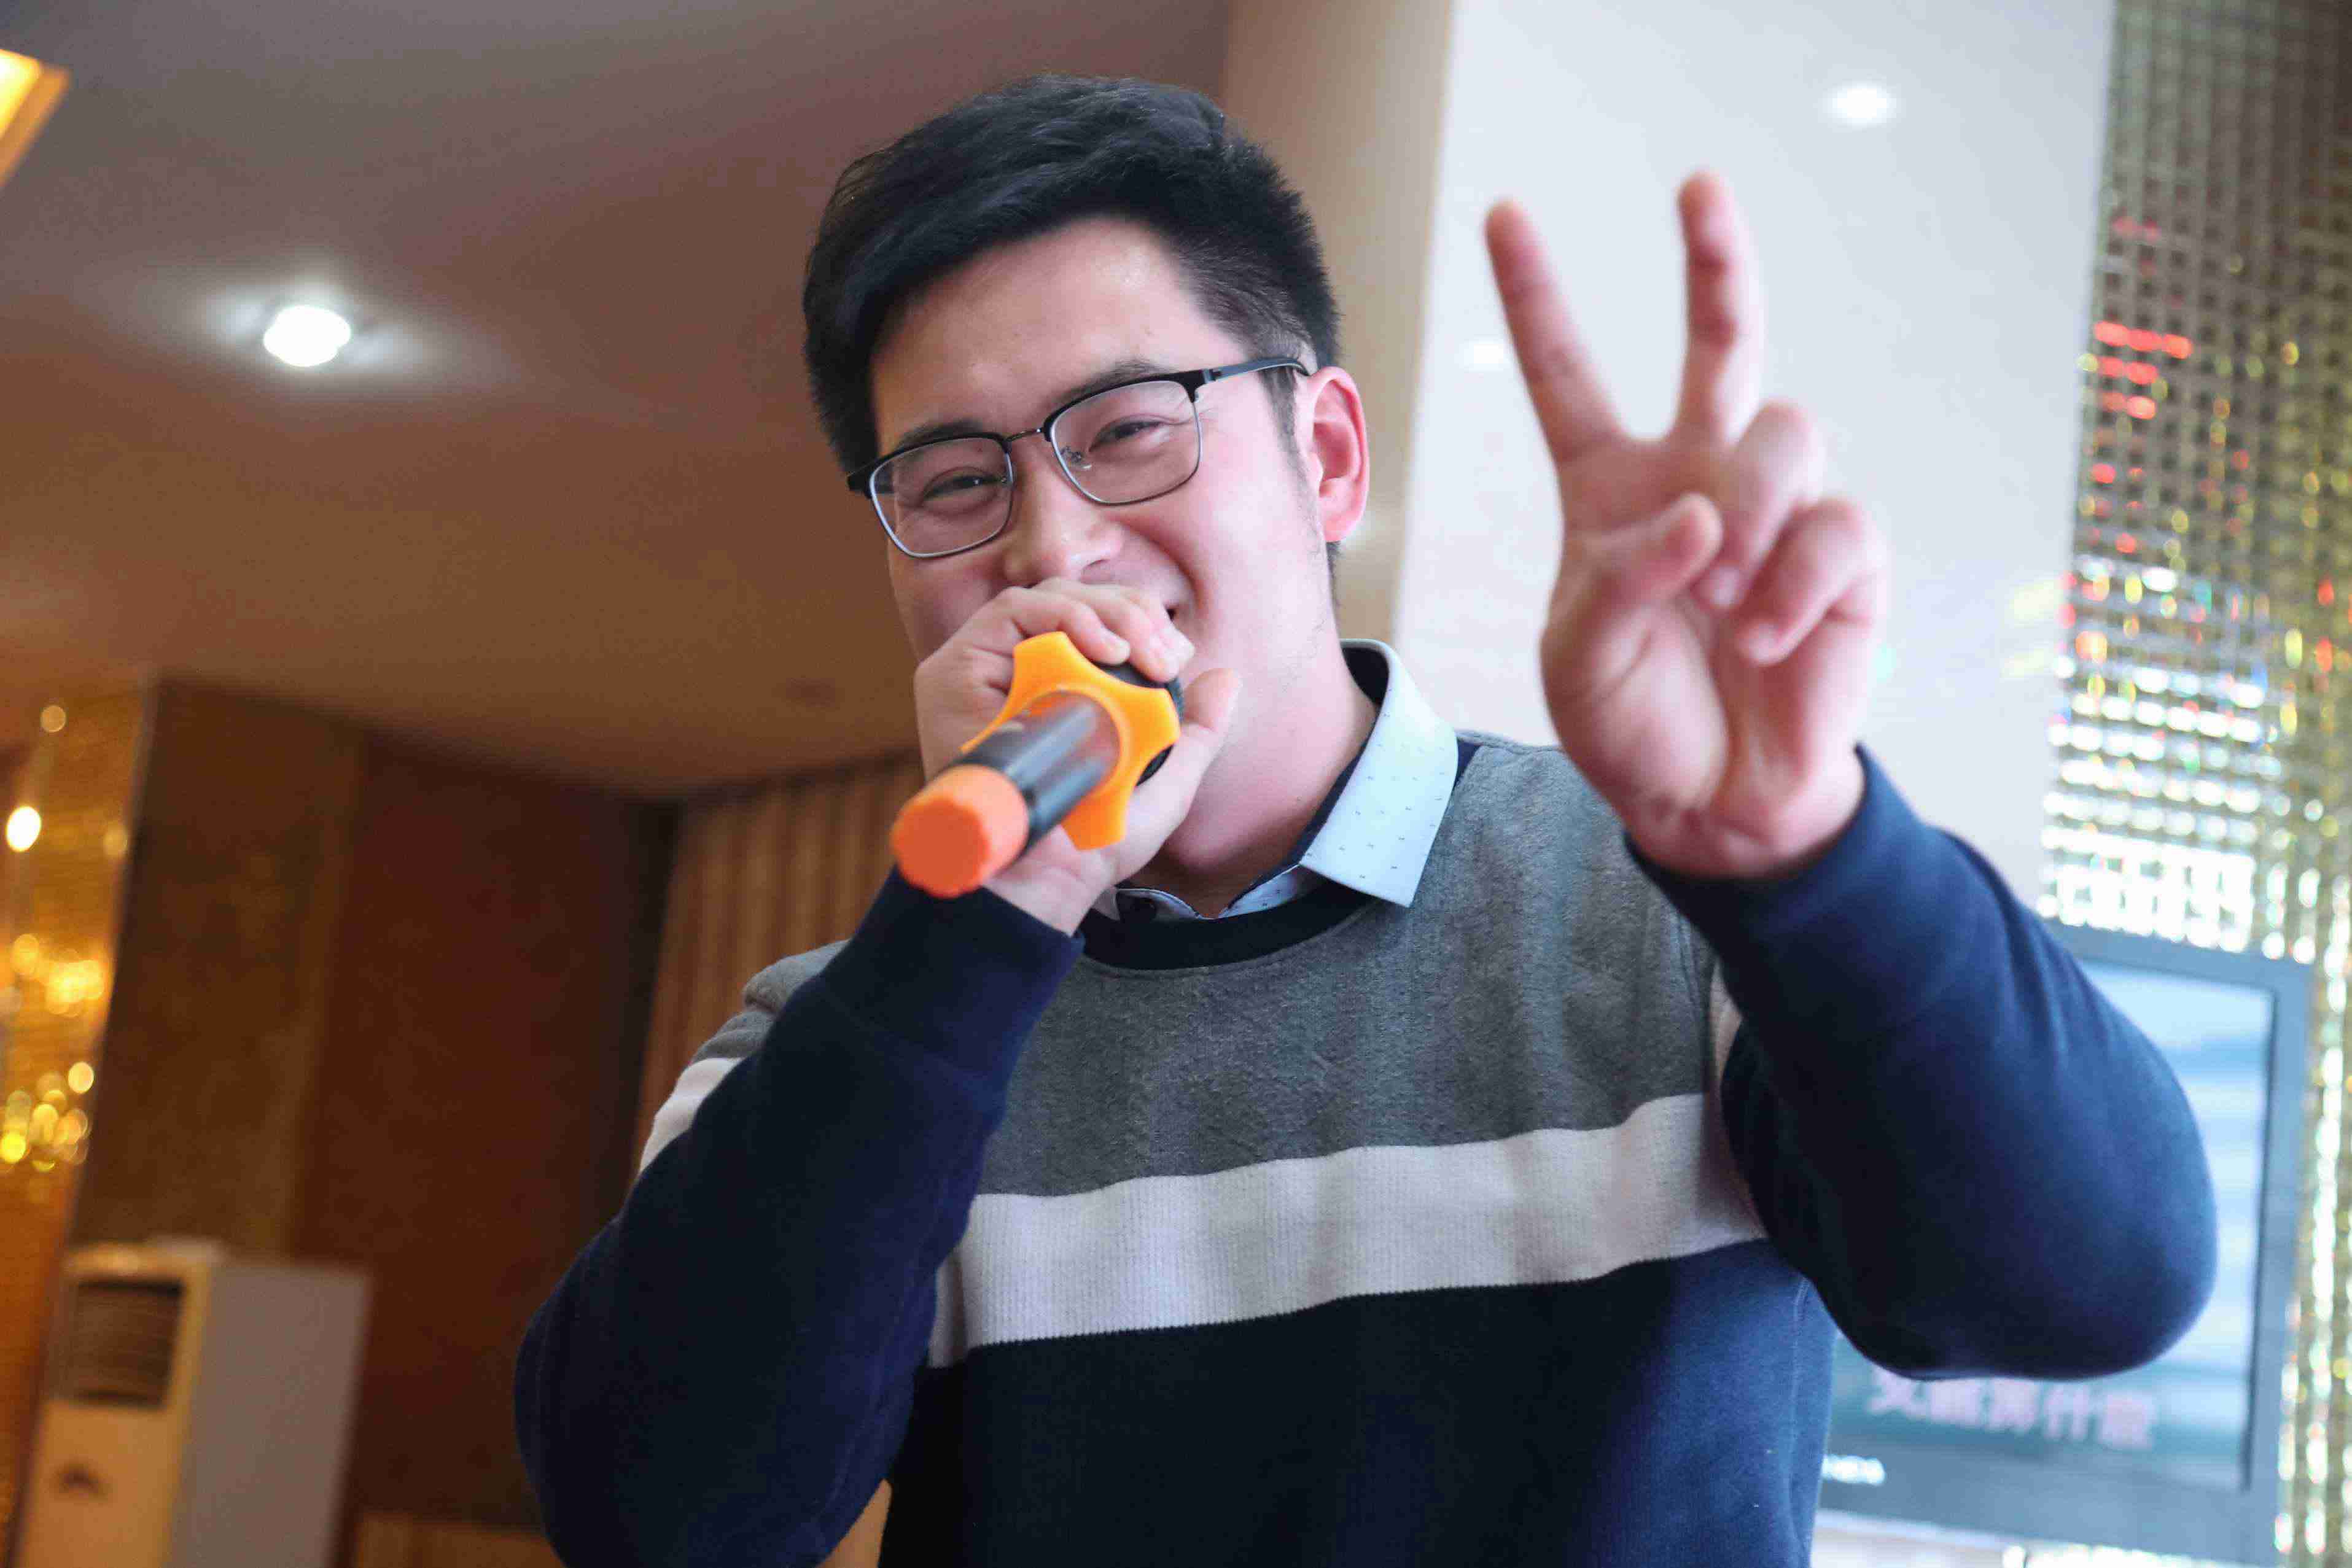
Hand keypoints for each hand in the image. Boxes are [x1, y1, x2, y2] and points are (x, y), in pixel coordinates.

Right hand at [911, 578, 1244, 929]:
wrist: (1048, 872)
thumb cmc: (1096, 837)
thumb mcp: (1165, 780)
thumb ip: (1197, 731)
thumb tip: (1227, 677)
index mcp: (1064, 685)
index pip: (1101, 621)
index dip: (1142, 620)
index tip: (1178, 655)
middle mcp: (1021, 669)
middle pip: (1078, 601)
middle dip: (1133, 612)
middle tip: (1165, 654)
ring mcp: (986, 666)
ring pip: (1048, 598)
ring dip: (1105, 613)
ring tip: (1138, 652)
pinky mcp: (955, 667)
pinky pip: (1010, 611)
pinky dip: (1063, 617)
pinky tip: (1104, 651)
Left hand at [1484, 171, 1887, 882]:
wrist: (1710, 801)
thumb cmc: (1631, 722)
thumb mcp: (1579, 658)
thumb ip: (1618, 580)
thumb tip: (1701, 517)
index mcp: (1609, 491)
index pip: (1569, 377)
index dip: (1538, 298)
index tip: (1506, 213)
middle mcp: (1696, 480)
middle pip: (1720, 342)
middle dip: (1713, 260)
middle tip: (1695, 185)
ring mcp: (1774, 512)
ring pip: (1783, 432)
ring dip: (1747, 509)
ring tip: (1723, 590)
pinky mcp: (1843, 557)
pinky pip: (1835, 525)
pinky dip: (1793, 584)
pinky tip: (1764, 636)